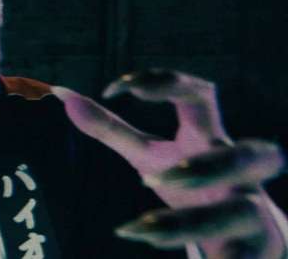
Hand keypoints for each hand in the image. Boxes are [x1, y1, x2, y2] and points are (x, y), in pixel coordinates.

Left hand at [52, 70, 285, 257]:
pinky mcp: (257, 250)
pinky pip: (248, 258)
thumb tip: (64, 96)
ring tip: (145, 231)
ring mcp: (254, 212)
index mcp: (209, 139)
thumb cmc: (190, 184)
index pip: (200, 95)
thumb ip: (110, 128)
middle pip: (250, 154)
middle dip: (205, 165)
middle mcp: (240, 172)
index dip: (165, 82)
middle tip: (151, 180)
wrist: (244, 237)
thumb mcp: (149, 155)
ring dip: (192, 221)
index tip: (115, 87)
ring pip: (244, 210)